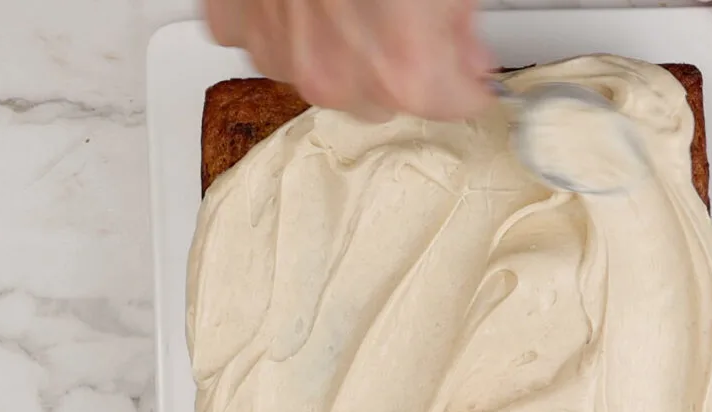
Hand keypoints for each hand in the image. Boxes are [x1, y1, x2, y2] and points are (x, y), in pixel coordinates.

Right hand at [204, 0, 494, 120]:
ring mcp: (284, 57)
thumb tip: (467, 52)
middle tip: (406, 9)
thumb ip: (460, 26)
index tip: (466, 53)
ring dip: (347, 48)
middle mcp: (338, 78)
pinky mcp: (244, 28)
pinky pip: (281, 46)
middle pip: (390, 96)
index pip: (458, 102)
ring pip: (334, 77)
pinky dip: (296, 26)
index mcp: (404, 70)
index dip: (466, 73)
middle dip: (403, 62)